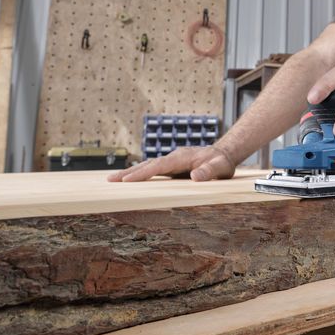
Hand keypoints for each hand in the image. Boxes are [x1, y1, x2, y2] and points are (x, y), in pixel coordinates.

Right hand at [106, 145, 234, 181]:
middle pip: (148, 164)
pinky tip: (130, 180)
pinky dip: (140, 174)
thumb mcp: (220, 168)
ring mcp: (171, 161)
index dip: (143, 173)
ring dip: (131, 173)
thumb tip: (195, 176)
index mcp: (182, 157)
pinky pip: (153, 170)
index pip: (159, 165)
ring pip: (148, 166)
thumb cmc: (222, 162)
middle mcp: (173, 157)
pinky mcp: (172, 167)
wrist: (224, 154)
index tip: (127, 179)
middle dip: (129, 172)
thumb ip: (209, 171)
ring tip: (113, 180)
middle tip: (110, 180)